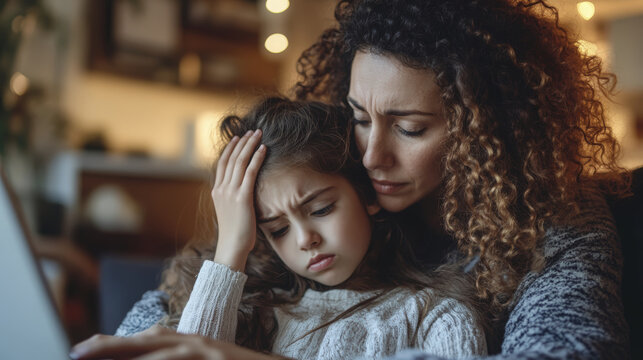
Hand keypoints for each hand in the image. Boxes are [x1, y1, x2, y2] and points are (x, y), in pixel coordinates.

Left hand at [69, 325, 281, 359]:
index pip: (147, 339)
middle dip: (111, 347)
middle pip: (149, 342)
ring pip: (164, 354)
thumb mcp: (203, 356)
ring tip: (98, 356)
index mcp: (189, 341)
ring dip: (133, 358)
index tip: (83, 349)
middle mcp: (195, 343)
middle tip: (78, 352)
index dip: (114, 344)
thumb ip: (175, 354)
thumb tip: (145, 355)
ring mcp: (206, 353)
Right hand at [212, 130, 265, 270]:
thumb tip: (243, 192)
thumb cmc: (235, 234)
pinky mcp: (242, 198)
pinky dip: (256, 158)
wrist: (231, 248)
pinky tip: (264, 149)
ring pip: (240, 162)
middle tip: (252, 131)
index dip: (231, 148)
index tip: (239, 138)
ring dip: (250, 145)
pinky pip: (249, 173)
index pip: (223, 164)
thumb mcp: (230, 212)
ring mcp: (230, 193)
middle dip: (242, 142)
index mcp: (217, 191)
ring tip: (259, 134)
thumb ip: (233, 198)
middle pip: (231, 158)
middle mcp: (221, 189)